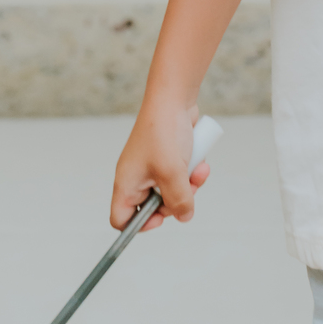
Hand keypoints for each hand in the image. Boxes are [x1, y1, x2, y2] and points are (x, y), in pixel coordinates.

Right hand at [110, 104, 210, 231]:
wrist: (174, 97)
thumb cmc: (164, 132)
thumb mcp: (172, 173)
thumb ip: (178, 201)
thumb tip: (185, 216)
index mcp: (127, 183)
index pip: (121, 219)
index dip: (139, 225)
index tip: (161, 217)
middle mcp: (137, 177)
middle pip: (154, 207)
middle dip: (177, 200)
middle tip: (188, 188)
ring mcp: (153, 166)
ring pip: (172, 191)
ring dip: (189, 184)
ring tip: (200, 169)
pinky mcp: (168, 157)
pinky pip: (181, 175)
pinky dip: (192, 170)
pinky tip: (201, 160)